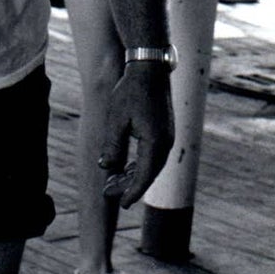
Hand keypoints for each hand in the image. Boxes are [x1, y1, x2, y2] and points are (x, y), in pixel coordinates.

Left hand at [98, 64, 174, 208]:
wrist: (149, 70)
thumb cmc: (130, 92)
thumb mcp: (116, 119)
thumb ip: (113, 145)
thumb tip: (107, 167)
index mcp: (155, 143)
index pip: (144, 175)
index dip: (132, 191)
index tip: (121, 203)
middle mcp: (166, 143)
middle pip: (148, 173)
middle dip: (129, 185)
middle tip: (108, 193)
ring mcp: (167, 137)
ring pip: (150, 166)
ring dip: (133, 175)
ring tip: (112, 182)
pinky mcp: (164, 132)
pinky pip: (152, 155)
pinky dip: (139, 164)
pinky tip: (124, 168)